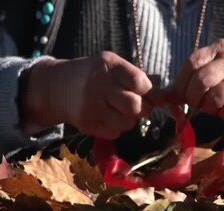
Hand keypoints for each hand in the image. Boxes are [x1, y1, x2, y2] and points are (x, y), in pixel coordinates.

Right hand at [23, 52, 157, 138]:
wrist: (58, 87)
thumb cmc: (94, 75)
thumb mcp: (114, 67)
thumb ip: (138, 78)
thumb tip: (165, 96)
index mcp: (110, 66)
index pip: (140, 82)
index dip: (149, 91)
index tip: (147, 92)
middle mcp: (99, 85)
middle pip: (135, 106)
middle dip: (142, 109)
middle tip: (137, 106)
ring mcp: (91, 106)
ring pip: (127, 123)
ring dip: (129, 119)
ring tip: (120, 110)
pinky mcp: (86, 124)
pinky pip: (115, 133)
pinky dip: (117, 128)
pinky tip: (108, 117)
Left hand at [174, 39, 223, 128]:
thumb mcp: (217, 67)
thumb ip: (193, 77)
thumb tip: (166, 97)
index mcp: (220, 49)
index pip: (192, 62)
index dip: (180, 82)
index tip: (178, 94)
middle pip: (201, 81)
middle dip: (193, 98)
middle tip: (195, 104)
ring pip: (214, 99)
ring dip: (208, 109)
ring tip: (212, 107)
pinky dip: (223, 115)